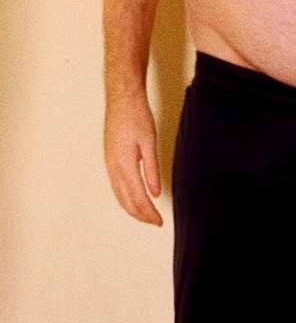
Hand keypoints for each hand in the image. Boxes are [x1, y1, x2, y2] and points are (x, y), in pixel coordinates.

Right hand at [104, 93, 163, 225]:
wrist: (122, 99)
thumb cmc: (137, 117)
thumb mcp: (149, 143)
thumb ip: (152, 169)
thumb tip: (155, 193)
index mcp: (124, 164)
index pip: (137, 197)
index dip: (148, 213)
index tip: (159, 222)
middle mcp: (113, 167)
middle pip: (126, 200)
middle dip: (140, 214)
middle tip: (156, 222)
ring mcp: (110, 163)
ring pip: (119, 195)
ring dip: (132, 208)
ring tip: (146, 215)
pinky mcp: (110, 159)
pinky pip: (116, 185)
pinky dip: (125, 197)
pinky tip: (134, 198)